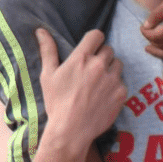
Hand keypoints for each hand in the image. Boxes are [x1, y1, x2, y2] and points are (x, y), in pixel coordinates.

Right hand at [36, 27, 126, 149]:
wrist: (70, 131)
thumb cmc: (56, 103)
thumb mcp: (48, 76)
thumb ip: (48, 50)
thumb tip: (40, 30)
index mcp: (81, 58)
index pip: (97, 35)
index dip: (94, 41)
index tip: (91, 49)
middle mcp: (99, 65)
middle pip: (108, 50)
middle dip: (101, 57)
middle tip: (92, 71)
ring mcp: (112, 79)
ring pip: (118, 64)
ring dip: (111, 70)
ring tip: (99, 83)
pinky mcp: (121, 92)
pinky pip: (122, 82)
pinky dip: (115, 87)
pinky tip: (103, 97)